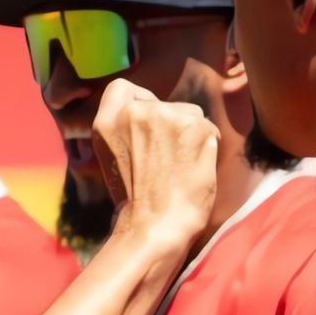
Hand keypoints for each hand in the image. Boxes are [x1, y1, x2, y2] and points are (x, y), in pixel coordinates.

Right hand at [92, 78, 219, 243]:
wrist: (155, 226)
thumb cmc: (136, 201)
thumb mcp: (114, 156)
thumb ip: (126, 130)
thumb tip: (153, 119)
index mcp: (107, 120)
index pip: (122, 88)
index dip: (139, 102)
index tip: (146, 125)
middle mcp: (134, 111)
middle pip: (162, 103)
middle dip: (169, 125)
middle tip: (166, 159)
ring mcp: (165, 115)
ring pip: (188, 113)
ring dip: (190, 135)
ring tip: (180, 166)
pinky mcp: (194, 126)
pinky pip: (207, 128)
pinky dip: (206, 146)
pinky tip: (195, 168)